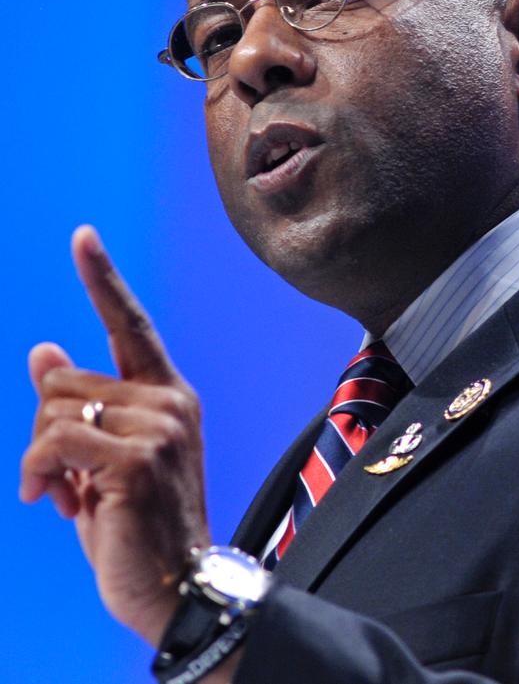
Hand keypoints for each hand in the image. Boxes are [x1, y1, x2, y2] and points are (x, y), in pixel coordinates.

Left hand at [20, 226, 209, 644]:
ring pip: (54, 408)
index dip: (102, 279)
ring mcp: (158, 427)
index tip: (82, 236)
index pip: (130, 324)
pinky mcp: (137, 459)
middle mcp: (169, 401)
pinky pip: (53, 441)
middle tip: (60, 478)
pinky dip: (35, 473)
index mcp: (167, 395)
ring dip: (39, 458)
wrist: (176, 588)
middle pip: (65, 380)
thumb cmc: (137, 524)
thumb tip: (43, 349)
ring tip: (64, 495)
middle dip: (43, 431)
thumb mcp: (101, 460)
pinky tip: (52, 502)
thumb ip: (80, 404)